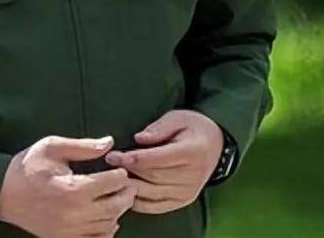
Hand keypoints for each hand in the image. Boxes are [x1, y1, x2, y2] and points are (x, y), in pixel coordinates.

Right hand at [0, 135, 135, 237]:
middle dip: (125, 193)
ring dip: (118, 211)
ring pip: (109, 224)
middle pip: (117, 206)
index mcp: (73, 189)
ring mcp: (71, 230)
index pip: (112, 183)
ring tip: (116, 198)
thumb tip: (109, 142)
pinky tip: (105, 218)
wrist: (2, 194)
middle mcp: (75, 213)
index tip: (118, 169)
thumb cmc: (26, 168)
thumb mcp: (51, 147)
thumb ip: (82, 146)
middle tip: (126, 184)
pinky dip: (107, 230)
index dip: (120, 174)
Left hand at [105, 110, 222, 214]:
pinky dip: (138, 202)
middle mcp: (193, 175)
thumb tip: (139, 139)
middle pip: (153, 176)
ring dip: (130, 186)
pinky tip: (124, 192)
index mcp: (193, 152)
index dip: (135, 158)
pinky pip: (156, 206)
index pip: (160, 158)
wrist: (215, 146)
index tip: (114, 155)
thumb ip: (159, 128)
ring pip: (152, 193)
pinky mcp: (183, 200)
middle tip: (109, 161)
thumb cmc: (191, 128)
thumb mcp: (177, 118)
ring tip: (111, 176)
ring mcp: (189, 191)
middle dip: (128, 170)